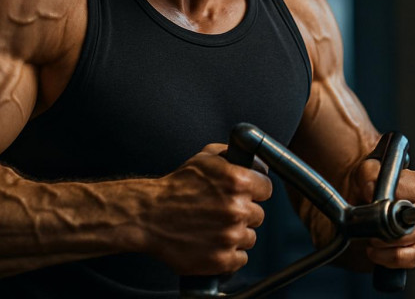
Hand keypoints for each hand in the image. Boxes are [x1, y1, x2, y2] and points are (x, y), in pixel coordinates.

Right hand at [148, 144, 271, 274]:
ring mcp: (230, 236)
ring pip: (250, 237)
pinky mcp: (221, 260)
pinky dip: (229, 254)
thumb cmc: (176, 186)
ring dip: (236, 233)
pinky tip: (213, 243)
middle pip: (258, 214)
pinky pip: (241, 258)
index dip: (255, 190)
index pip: (266, 189)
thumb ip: (234, 155)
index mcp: (238, 181)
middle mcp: (238, 209)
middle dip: (243, 212)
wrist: (148, 216)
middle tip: (221, 211)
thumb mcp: (205, 158)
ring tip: (214, 227)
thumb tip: (257, 162)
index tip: (244, 194)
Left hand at [353, 161, 414, 268]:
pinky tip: (377, 251)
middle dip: (385, 229)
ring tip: (372, 239)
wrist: (365, 200)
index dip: (390, 204)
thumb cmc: (371, 185)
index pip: (412, 196)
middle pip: (410, 226)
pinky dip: (388, 258)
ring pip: (409, 247)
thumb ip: (368, 177)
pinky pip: (408, 260)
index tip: (373, 205)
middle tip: (371, 226)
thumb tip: (371, 192)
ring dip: (385, 246)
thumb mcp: (366, 172)